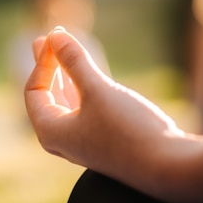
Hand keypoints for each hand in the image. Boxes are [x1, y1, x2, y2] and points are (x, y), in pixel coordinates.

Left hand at [24, 27, 183, 183]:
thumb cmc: (128, 129)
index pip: (34, 90)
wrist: (168, 166)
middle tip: (46, 39)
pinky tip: (87, 77)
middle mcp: (63, 141)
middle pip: (47, 96)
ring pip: (67, 102)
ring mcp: (85, 142)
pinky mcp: (106, 141)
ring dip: (66, 75)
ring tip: (61, 52)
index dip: (43, 61)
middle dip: (49, 66)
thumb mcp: (98, 90)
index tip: (57, 37)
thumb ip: (75, 61)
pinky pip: (86, 110)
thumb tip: (56, 35)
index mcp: (51, 132)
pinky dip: (83, 89)